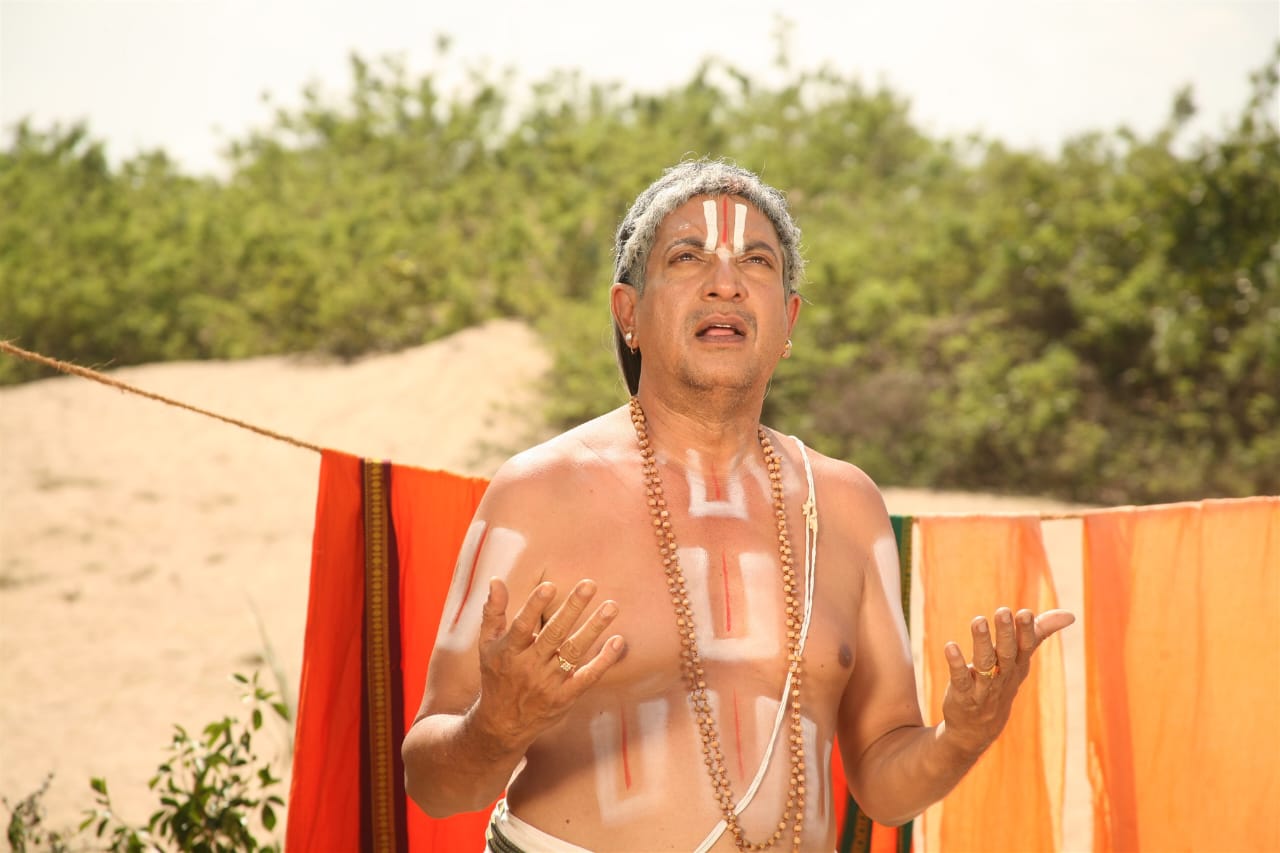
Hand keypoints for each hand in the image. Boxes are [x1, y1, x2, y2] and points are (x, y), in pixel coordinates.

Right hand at [470, 577, 624, 750]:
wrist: (502, 724)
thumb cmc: (497, 674)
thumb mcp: (488, 644)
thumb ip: (493, 612)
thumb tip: (495, 580)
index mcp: (509, 651)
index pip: (522, 626)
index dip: (534, 606)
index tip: (550, 585)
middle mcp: (529, 667)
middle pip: (554, 635)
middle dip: (572, 608)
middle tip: (590, 584)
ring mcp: (548, 683)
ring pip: (574, 652)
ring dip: (594, 628)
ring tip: (612, 607)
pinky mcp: (565, 697)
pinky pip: (588, 677)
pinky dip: (604, 661)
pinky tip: (618, 641)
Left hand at [940, 607, 1073, 754]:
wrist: (978, 730)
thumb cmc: (1001, 684)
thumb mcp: (1020, 660)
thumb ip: (1039, 634)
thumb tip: (1070, 615)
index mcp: (1017, 665)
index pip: (1025, 647)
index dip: (1026, 631)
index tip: (1025, 612)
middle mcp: (1003, 676)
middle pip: (1006, 653)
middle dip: (1005, 633)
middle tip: (1003, 611)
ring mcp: (984, 688)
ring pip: (984, 664)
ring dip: (981, 642)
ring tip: (978, 620)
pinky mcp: (963, 696)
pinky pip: (960, 679)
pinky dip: (957, 664)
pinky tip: (950, 647)